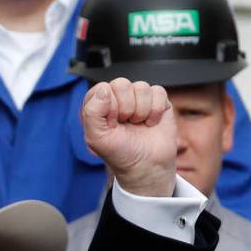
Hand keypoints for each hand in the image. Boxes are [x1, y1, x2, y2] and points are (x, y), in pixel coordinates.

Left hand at [81, 78, 176, 196]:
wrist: (146, 167)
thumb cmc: (119, 154)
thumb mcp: (96, 138)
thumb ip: (92, 112)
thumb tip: (104, 89)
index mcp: (99, 105)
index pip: (102, 89)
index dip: (107, 107)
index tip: (111, 124)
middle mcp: (118, 99)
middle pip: (121, 83)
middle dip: (125, 108)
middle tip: (126, 124)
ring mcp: (139, 99)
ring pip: (141, 87)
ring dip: (141, 111)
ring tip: (138, 124)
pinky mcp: (158, 102)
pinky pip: (158, 91)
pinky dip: (156, 110)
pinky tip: (151, 123)